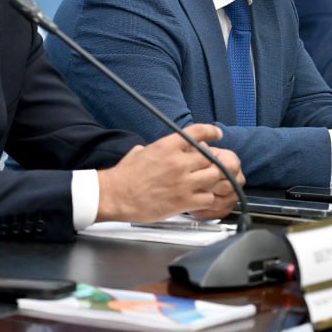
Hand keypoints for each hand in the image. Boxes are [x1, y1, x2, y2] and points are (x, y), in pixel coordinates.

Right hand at [96, 123, 244, 222]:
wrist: (115, 195)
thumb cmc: (124, 176)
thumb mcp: (140, 152)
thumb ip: (156, 149)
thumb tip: (158, 149)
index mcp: (167, 146)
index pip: (197, 132)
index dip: (211, 131)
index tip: (217, 133)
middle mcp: (178, 162)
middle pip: (211, 157)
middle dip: (214, 161)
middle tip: (213, 165)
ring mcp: (183, 182)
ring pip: (215, 177)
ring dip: (215, 180)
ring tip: (211, 183)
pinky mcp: (183, 200)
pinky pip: (209, 198)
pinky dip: (209, 199)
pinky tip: (203, 199)